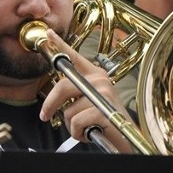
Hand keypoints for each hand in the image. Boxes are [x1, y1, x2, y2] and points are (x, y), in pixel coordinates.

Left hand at [38, 29, 134, 152]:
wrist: (127, 138)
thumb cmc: (107, 121)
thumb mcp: (92, 102)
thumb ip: (76, 93)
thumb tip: (53, 97)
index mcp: (96, 75)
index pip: (75, 57)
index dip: (60, 46)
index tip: (48, 34)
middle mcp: (100, 80)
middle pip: (63, 87)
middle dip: (50, 104)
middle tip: (45, 116)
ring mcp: (103, 94)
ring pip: (69, 111)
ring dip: (72, 126)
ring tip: (86, 128)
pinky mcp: (103, 111)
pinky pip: (77, 122)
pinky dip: (79, 133)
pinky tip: (90, 133)